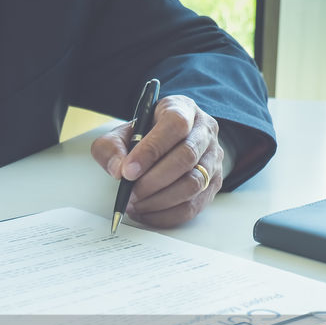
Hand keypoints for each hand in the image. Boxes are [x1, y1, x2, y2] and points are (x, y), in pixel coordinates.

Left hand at [92, 94, 224, 228]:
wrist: (168, 145)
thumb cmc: (144, 137)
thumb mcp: (122, 134)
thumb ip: (112, 148)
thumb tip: (118, 171)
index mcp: (183, 109)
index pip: (175, 125)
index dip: (151, 150)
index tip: (128, 171)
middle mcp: (204, 131)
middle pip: (187, 157)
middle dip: (153, 180)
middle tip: (130, 193)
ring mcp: (213, 158)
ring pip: (193, 184)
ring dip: (160, 200)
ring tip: (135, 204)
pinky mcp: (213, 183)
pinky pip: (193, 206)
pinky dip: (167, 215)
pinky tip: (146, 213)